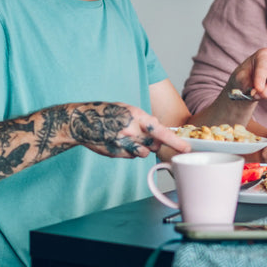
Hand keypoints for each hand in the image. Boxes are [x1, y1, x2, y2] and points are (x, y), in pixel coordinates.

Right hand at [69, 102, 189, 157]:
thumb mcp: (127, 109)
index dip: (175, 141)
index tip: (186, 148)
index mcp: (135, 115)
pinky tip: (120, 142)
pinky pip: (131, 156)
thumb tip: (160, 130)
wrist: (81, 121)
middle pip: (155, 144)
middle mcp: (130, 130)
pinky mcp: (115, 153)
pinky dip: (130, 152)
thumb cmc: (106, 113)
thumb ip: (143, 120)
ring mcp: (122, 143)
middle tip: (145, 136)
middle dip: (156, 143)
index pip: (160, 131)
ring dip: (142, 148)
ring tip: (130, 138)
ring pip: (144, 152)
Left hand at [229, 47, 266, 101]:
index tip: (257, 89)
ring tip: (258, 96)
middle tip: (255, 95)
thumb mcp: (239, 77)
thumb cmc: (244, 77)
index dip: (261, 78)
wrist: (248, 83)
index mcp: (265, 55)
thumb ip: (246, 82)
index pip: (265, 66)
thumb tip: (259, 92)